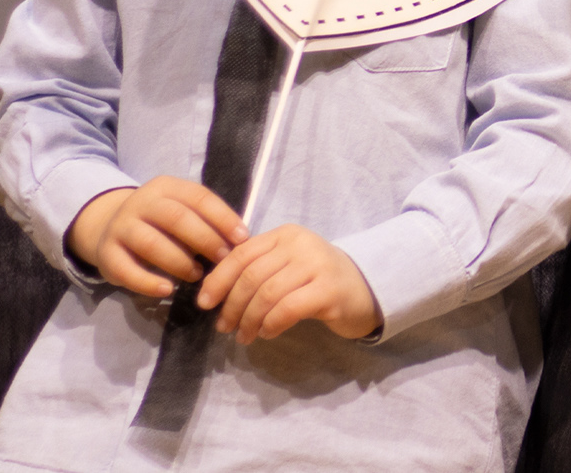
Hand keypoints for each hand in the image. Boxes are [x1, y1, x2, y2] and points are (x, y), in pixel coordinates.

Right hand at [64, 176, 248, 298]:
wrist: (109, 226)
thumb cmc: (160, 222)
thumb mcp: (182, 210)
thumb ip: (205, 220)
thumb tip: (239, 242)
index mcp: (166, 187)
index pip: (199, 197)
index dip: (223, 218)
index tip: (242, 238)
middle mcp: (141, 203)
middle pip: (176, 218)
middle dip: (205, 239)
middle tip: (223, 259)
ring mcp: (121, 227)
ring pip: (151, 244)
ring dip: (179, 262)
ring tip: (197, 275)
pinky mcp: (106, 254)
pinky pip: (126, 270)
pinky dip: (148, 282)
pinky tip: (167, 290)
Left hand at [197, 224, 381, 344]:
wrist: (366, 289)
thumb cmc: (318, 280)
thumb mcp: (288, 265)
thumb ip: (258, 268)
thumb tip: (214, 290)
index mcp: (286, 234)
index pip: (242, 254)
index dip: (219, 280)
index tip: (204, 303)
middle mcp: (301, 244)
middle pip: (251, 276)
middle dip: (232, 305)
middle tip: (225, 328)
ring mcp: (317, 265)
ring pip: (267, 294)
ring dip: (249, 320)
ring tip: (244, 336)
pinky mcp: (329, 290)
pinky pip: (287, 309)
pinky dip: (271, 324)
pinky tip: (267, 333)